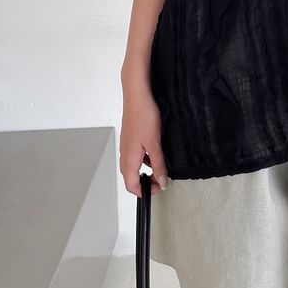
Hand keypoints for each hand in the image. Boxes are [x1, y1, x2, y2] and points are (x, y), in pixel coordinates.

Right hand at [119, 78, 169, 196]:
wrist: (137, 96)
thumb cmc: (143, 116)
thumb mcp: (155, 144)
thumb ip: (159, 165)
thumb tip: (162, 181)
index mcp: (129, 158)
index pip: (131, 185)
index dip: (145, 191)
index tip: (159, 187)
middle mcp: (125, 154)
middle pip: (131, 178)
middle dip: (145, 183)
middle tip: (161, 180)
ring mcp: (127, 146)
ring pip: (134, 166)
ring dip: (146, 170)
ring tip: (160, 165)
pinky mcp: (130, 139)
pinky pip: (136, 155)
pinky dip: (145, 158)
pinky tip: (155, 150)